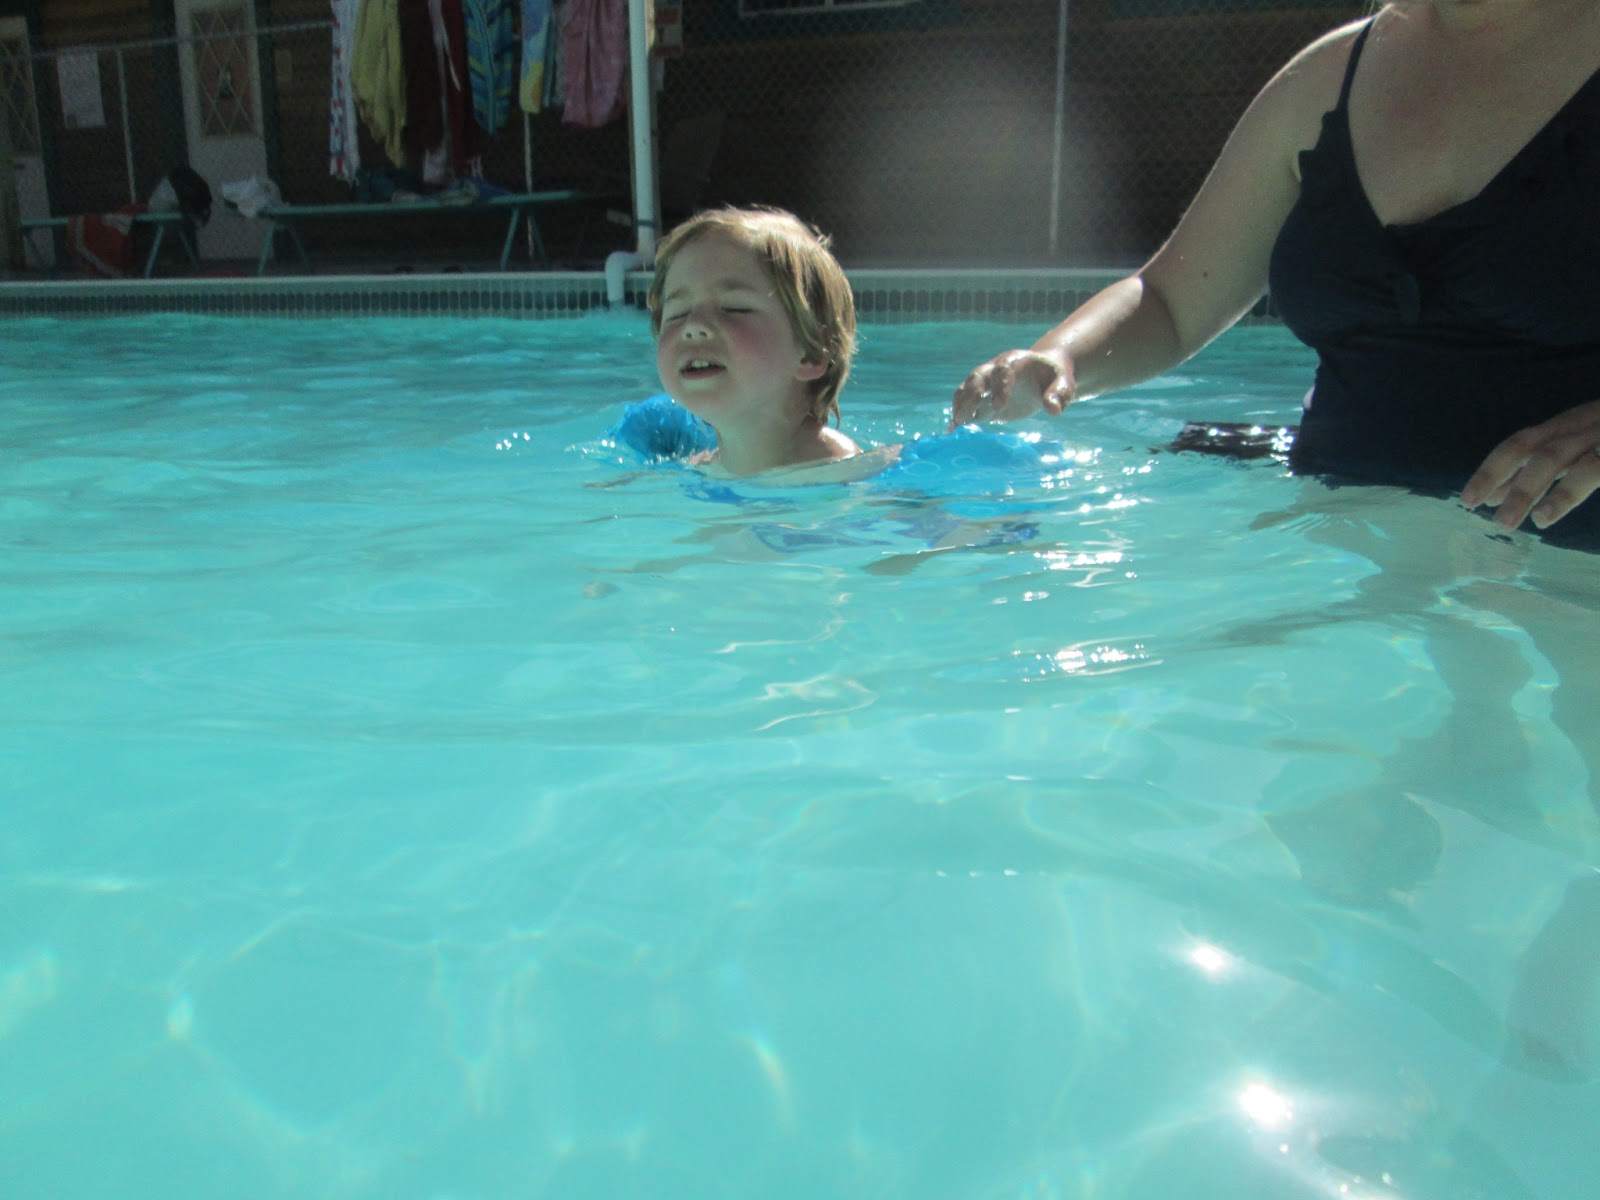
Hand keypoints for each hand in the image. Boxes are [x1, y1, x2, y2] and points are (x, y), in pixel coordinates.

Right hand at [951, 349, 1074, 429]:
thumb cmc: (1054, 378)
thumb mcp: (1064, 383)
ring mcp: (985, 385)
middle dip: (970, 396)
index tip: (998, 406)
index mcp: (1014, 362)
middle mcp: (994, 370)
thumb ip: (1059, 394)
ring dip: (959, 406)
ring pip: (966, 390)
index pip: (1003, 371)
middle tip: (965, 417)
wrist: (1043, 375)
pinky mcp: (982, 400)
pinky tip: (952, 432)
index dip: (999, 387)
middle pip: (977, 378)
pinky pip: (965, 405)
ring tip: (955, 425)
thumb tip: (1053, 409)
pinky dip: (958, 417)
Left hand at [1461, 399, 1599, 530]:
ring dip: (1526, 490)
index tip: (1467, 501)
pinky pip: (1593, 470)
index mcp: (1569, 427)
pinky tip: (1545, 515)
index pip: (1521, 445)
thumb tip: (1494, 496)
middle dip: (1497, 476)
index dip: (1491, 470)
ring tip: (1510, 522)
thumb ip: (1540, 472)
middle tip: (1473, 508)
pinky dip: (1566, 493)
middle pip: (1532, 448)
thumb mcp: (1580, 450)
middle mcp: (1582, 426)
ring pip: (1555, 458)